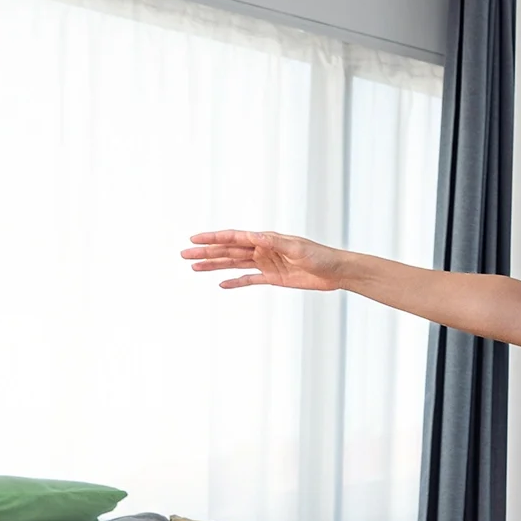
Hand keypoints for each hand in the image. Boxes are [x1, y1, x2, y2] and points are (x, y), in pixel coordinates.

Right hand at [181, 230, 348, 290]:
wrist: (337, 271)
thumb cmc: (320, 255)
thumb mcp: (298, 248)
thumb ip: (275, 242)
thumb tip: (254, 236)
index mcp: (266, 239)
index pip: (234, 237)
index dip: (213, 237)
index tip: (194, 238)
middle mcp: (263, 249)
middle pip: (228, 251)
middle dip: (206, 252)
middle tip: (184, 254)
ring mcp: (266, 264)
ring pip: (234, 264)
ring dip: (214, 265)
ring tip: (194, 267)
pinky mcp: (273, 278)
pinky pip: (249, 280)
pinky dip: (235, 282)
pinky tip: (221, 284)